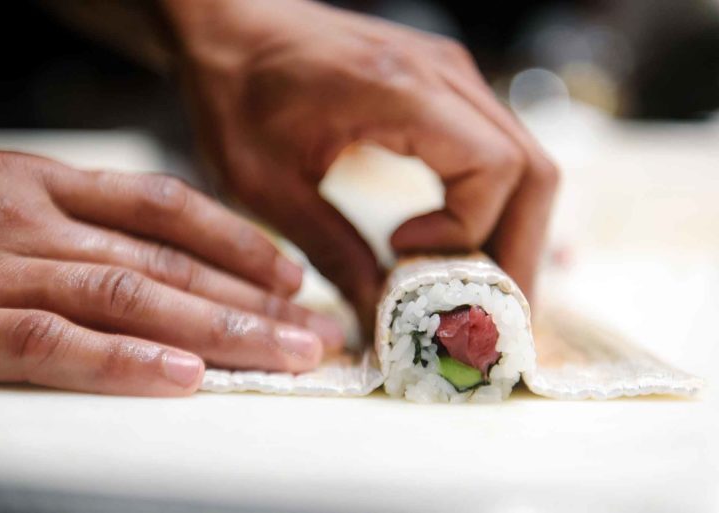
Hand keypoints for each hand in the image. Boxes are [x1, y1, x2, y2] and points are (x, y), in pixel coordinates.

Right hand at [0, 151, 343, 395]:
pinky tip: (184, 377)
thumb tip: (163, 261)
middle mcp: (27, 219)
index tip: (293, 275)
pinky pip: (50, 345)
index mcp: (40, 183)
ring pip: (130, 297)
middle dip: (250, 298)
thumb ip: (74, 223)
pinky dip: (122, 362)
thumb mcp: (0, 200)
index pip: (165, 206)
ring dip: (216, 328)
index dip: (238, 240)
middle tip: (315, 330)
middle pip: (166, 260)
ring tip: (282, 355)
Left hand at [163, 0, 558, 326]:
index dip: (465, 232)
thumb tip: (380, 316)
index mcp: (400, 93)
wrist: (230, 26)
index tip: (405, 259)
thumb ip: (330, 250)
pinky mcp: (442, 84)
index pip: (493, 171)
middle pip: (531, 171)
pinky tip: (463, 240)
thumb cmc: (234, 94)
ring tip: (484, 289)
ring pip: (523, 161)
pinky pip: (495, 148)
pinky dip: (494, 202)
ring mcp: (450, 75)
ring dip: (512, 231)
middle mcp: (443, 75)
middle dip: (520, 252)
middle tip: (496, 315)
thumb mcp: (265, 184)